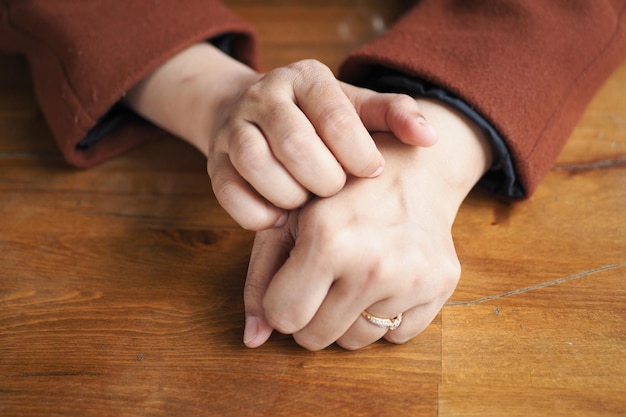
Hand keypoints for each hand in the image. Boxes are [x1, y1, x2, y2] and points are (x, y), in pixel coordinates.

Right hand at [124, 43, 436, 230]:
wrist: (254, 116)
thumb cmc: (318, 120)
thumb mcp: (356, 108)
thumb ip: (392, 115)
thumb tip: (430, 136)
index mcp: (306, 78)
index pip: (335, 116)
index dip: (357, 154)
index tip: (370, 174)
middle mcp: (264, 96)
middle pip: (294, 143)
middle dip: (324, 179)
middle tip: (337, 193)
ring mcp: (234, 129)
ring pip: (256, 165)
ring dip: (290, 195)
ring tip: (309, 204)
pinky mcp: (214, 162)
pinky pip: (230, 193)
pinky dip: (259, 214)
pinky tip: (281, 217)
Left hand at [243, 100, 493, 349]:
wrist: (414, 169)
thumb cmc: (341, 193)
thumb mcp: (289, 219)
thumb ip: (261, 277)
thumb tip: (252, 340)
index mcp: (328, 239)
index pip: (283, 317)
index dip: (281, 302)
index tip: (292, 281)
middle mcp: (373, 264)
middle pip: (315, 338)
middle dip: (309, 315)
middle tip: (322, 280)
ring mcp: (412, 278)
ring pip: (355, 342)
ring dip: (346, 319)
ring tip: (354, 276)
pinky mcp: (441, 286)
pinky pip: (396, 336)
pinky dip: (385, 316)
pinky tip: (386, 280)